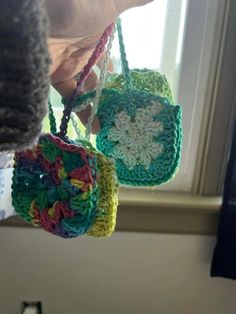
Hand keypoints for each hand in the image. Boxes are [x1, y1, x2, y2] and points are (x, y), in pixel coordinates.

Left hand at [45, 0, 152, 132]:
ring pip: (84, 87)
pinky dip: (82, 110)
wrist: (43, 21)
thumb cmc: (80, 9)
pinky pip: (71, 96)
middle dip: (105, 90)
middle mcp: (81, 47)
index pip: (104, 50)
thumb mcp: (112, 4)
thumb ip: (133, 1)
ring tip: (108, 124)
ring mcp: (68, 63)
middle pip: (94, 73)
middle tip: (117, 108)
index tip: (118, 80)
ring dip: (96, 105)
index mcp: (95, 31)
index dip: (110, 65)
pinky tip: (94, 126)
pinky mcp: (55, 76)